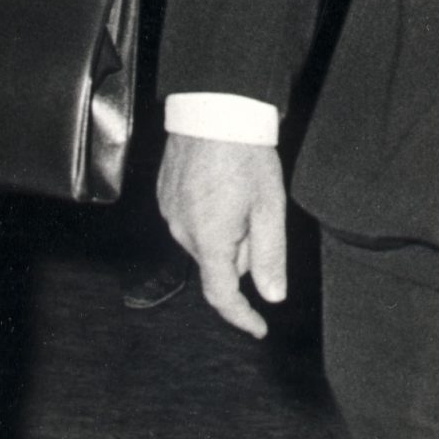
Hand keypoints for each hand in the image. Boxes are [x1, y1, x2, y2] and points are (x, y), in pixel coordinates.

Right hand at [157, 135, 286, 339]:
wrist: (213, 110)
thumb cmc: (245, 154)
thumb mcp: (269, 207)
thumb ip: (270, 256)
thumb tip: (272, 296)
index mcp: (210, 239)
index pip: (222, 295)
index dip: (241, 316)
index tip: (258, 328)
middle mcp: (182, 231)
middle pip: (219, 263)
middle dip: (242, 251)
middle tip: (260, 214)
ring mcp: (169, 212)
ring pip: (205, 242)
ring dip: (225, 231)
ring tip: (240, 193)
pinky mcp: (165, 196)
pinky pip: (191, 221)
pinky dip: (210, 215)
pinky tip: (222, 186)